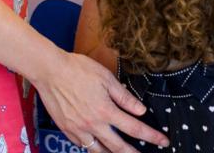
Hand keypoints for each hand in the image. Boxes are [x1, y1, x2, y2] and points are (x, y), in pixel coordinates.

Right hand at [35, 51, 168, 152]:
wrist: (50, 71)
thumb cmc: (78, 69)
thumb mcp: (106, 78)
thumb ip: (124, 97)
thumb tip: (140, 110)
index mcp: (106, 111)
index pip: (134, 128)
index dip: (151, 136)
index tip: (163, 141)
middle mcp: (93, 124)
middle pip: (118, 147)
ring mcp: (79, 129)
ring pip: (99, 151)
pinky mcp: (66, 130)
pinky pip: (83, 145)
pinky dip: (92, 147)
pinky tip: (96, 145)